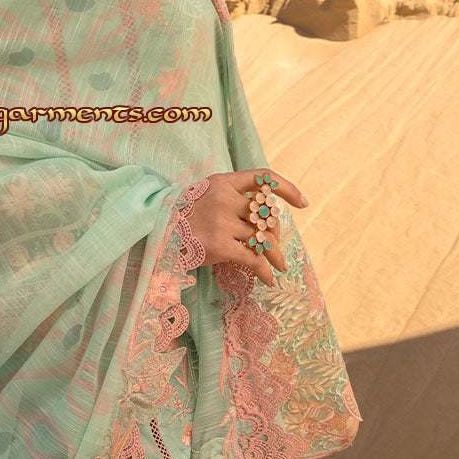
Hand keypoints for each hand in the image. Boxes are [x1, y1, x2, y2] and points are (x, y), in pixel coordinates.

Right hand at [182, 169, 306, 286]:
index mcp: (224, 182)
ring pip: (263, 238)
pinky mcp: (219, 245)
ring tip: (281, 266)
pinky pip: (253, 259)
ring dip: (276, 255)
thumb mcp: (206, 193)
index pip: (263, 178)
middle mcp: (225, 199)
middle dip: (276, 233)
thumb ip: (233, 196)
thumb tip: (266, 212)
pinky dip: (265, 271)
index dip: (287, 189)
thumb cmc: (183, 214)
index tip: (302, 203)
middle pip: (266, 215)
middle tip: (277, 247)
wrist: (155, 230)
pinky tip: (269, 280)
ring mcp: (222, 222)